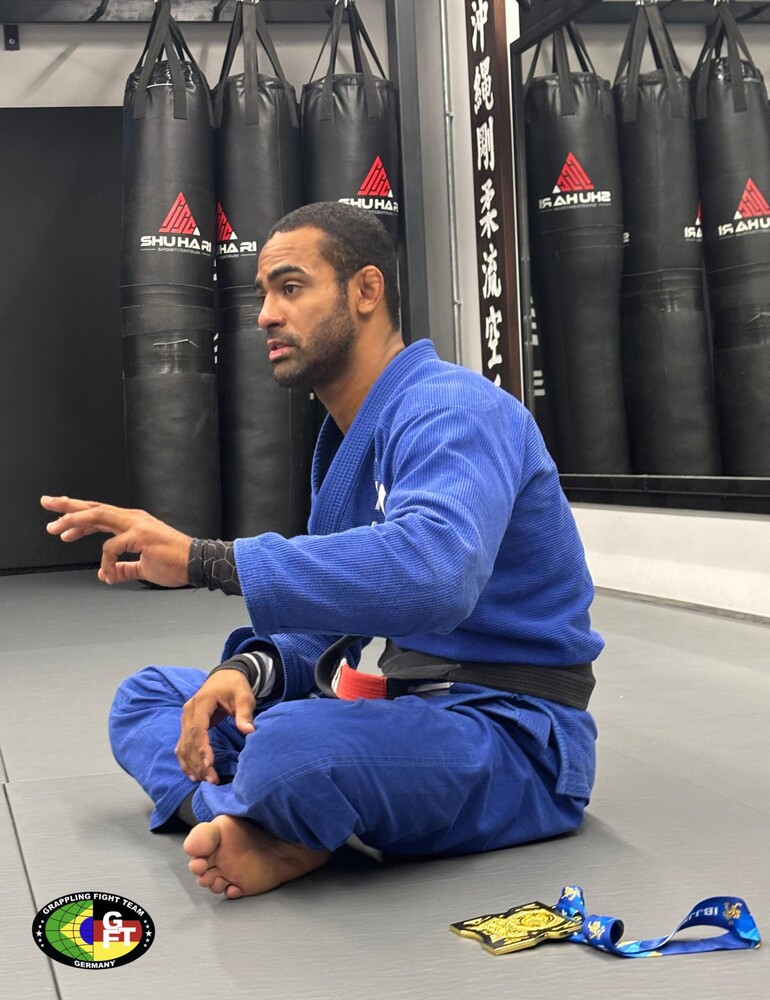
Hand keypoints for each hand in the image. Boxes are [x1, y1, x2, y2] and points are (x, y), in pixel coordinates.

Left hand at [41, 495, 190, 587]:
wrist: (196, 563)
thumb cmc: (174, 563)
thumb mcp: (143, 567)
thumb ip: (124, 569)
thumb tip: (106, 575)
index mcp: (133, 523)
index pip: (100, 514)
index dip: (78, 516)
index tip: (59, 520)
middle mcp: (133, 519)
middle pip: (94, 508)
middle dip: (68, 505)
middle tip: (46, 503)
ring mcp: (137, 525)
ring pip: (98, 516)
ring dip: (75, 520)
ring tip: (58, 529)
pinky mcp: (140, 537)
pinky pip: (111, 548)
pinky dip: (106, 563)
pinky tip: (108, 575)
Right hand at [176, 670, 255, 782]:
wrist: (225, 676)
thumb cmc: (235, 686)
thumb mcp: (244, 696)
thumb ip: (244, 713)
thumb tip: (250, 731)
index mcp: (201, 702)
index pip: (198, 728)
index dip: (202, 747)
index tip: (209, 764)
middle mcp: (188, 711)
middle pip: (189, 741)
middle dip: (199, 762)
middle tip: (211, 779)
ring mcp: (185, 719)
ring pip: (183, 746)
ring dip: (192, 765)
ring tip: (204, 780)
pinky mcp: (187, 725)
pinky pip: (182, 745)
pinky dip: (185, 760)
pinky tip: (193, 775)